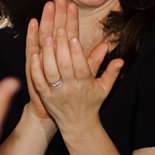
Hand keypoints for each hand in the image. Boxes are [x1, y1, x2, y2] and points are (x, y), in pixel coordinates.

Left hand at [27, 0, 123, 137]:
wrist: (77, 125)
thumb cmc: (91, 103)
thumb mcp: (104, 88)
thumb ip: (111, 72)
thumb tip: (120, 59)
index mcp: (85, 84)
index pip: (81, 66)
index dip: (77, 52)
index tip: (73, 37)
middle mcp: (70, 88)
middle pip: (65, 66)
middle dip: (61, 46)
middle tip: (59, 29)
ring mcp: (56, 92)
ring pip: (50, 71)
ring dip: (48, 54)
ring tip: (46, 37)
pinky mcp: (45, 96)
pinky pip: (39, 81)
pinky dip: (36, 68)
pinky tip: (34, 54)